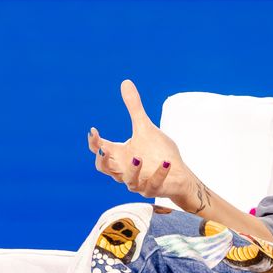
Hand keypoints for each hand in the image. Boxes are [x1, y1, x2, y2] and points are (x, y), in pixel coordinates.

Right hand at [87, 79, 204, 209]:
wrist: (178, 173)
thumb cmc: (158, 151)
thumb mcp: (145, 127)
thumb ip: (134, 108)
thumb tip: (125, 82)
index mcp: (120, 155)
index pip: (100, 150)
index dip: (94, 143)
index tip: (94, 130)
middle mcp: (125, 169)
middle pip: (105, 169)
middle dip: (102, 161)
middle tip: (103, 149)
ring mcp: (138, 181)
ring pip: (128, 180)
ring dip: (132, 170)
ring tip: (137, 157)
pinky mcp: (153, 189)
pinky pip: (154, 184)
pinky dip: (159, 174)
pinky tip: (166, 163)